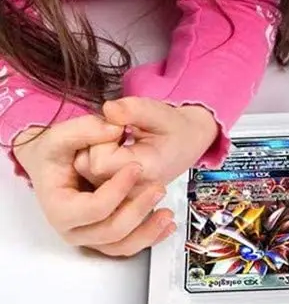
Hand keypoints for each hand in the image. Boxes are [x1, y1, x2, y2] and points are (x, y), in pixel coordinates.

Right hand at [13, 116, 172, 256]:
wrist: (55, 163)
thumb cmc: (56, 152)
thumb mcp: (62, 134)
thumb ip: (85, 129)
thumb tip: (113, 129)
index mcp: (59, 206)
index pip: (92, 209)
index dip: (116, 190)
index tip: (136, 168)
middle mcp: (73, 228)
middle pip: (110, 231)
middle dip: (138, 210)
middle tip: (159, 188)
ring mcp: (90, 235)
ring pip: (121, 245)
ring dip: (148, 232)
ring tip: (168, 213)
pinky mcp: (106, 236)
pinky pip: (128, 246)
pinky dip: (150, 238)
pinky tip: (168, 225)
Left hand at [74, 98, 218, 185]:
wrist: (188, 143)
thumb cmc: (175, 129)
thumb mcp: (161, 113)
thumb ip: (134, 109)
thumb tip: (108, 109)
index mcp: (146, 172)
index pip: (99, 161)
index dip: (103, 138)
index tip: (122, 126)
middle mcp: (132, 191)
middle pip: (87, 168)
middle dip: (95, 143)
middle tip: (119, 131)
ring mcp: (122, 195)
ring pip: (84, 171)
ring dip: (93, 150)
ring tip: (118, 141)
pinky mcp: (115, 193)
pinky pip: (88, 175)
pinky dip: (95, 158)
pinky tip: (114, 150)